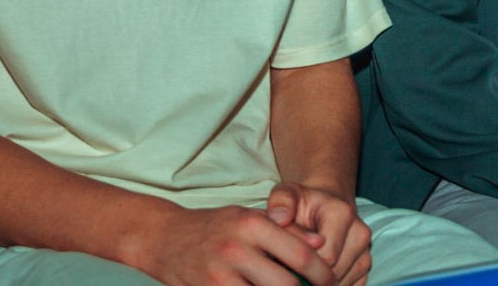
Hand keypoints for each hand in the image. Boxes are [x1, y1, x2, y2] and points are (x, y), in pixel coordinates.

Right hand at [141, 203, 335, 285]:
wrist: (165, 239)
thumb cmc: (216, 227)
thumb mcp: (252, 217)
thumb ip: (288, 231)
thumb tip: (322, 244)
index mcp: (253, 224)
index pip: (301, 254)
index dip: (323, 273)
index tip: (332, 281)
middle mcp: (236, 249)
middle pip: (286, 284)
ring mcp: (219, 275)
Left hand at [267, 183, 371, 285]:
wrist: (324, 202)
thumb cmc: (302, 202)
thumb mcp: (287, 194)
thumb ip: (281, 202)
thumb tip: (279, 219)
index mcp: (342, 214)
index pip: (325, 257)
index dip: (301, 266)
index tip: (283, 262)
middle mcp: (360, 233)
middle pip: (334, 274)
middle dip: (309, 277)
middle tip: (290, 269)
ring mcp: (365, 251)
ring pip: (341, 284)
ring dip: (318, 284)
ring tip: (301, 271)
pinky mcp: (364, 266)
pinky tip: (315, 275)